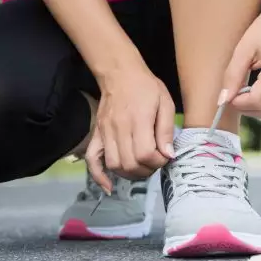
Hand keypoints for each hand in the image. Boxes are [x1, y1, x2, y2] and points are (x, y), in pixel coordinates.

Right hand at [85, 61, 174, 192]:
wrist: (120, 73)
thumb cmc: (146, 87)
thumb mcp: (165, 103)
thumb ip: (167, 130)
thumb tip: (169, 155)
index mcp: (138, 120)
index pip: (145, 154)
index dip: (158, 162)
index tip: (165, 156)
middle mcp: (118, 129)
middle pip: (130, 164)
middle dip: (147, 170)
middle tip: (156, 162)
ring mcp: (104, 133)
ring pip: (114, 165)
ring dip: (130, 174)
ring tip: (142, 167)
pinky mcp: (96, 134)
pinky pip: (92, 160)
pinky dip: (99, 176)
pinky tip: (109, 186)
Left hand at [220, 0, 260, 119]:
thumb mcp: (243, 49)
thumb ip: (232, 75)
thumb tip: (223, 100)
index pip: (258, 101)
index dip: (239, 103)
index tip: (228, 96)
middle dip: (246, 108)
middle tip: (234, 94)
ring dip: (256, 109)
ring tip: (245, 93)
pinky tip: (256, 91)